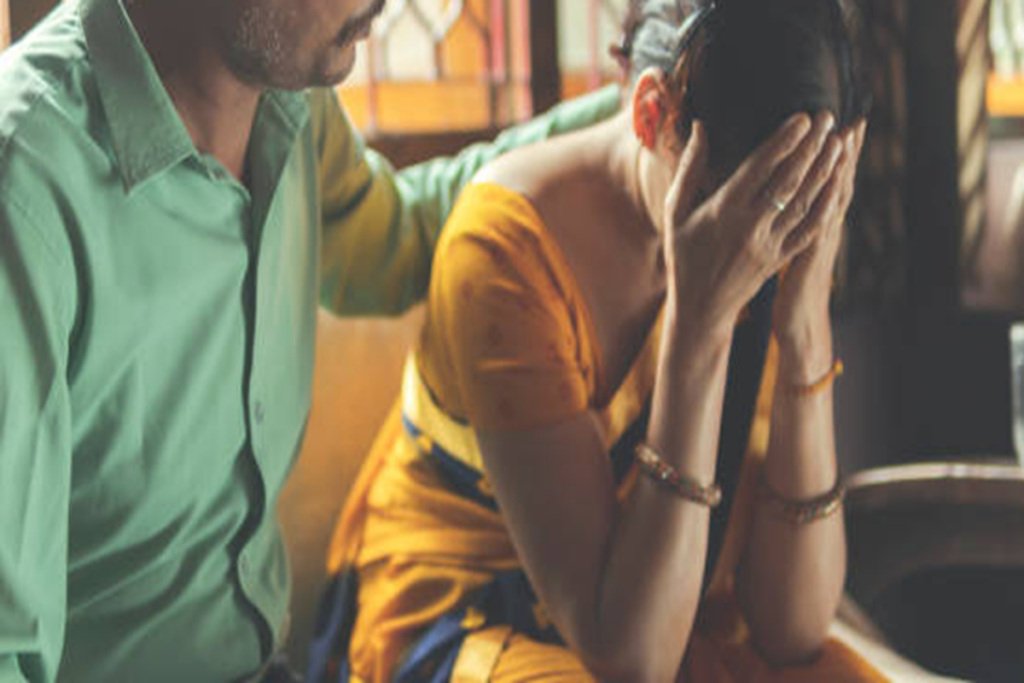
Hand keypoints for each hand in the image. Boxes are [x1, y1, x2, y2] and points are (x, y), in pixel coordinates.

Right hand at [663, 111, 839, 341]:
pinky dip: (825, 206)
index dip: (783, 142)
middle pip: (788, 181)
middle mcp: (749, 226)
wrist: (700, 307)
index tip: (802, 119)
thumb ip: (689, 169)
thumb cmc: (683, 255)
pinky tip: (837, 185)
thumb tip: (700, 127)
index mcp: (722, 211)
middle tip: (828, 118)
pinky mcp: (780, 259)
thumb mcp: (674, 212)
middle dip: (811, 147)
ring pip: (804, 202)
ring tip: (837, 143)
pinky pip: (809, 230)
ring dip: (823, 171)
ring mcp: (768, 244)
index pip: (758, 169)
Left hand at [772, 120, 866, 357]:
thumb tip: (791, 194)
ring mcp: (820, 241)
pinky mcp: (810, 257)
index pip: (826, 179)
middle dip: (844, 152)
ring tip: (844, 138)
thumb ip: (797, 220)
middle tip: (851, 118)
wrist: (800, 323)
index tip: (842, 124)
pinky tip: (833, 186)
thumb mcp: (795, 248)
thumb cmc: (792, 285)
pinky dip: (830, 205)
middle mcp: (823, 227)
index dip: (837, 154)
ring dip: (840, 170)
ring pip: (833, 199)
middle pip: (836, 182)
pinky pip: (821, 226)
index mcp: (814, 221)